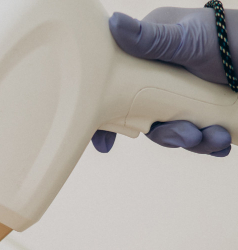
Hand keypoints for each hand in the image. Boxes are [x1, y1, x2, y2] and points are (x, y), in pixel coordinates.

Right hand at [92, 6, 234, 156]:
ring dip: (195, 140)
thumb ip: (151, 39)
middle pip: (146, 118)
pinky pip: (198, 136)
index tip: (105, 144)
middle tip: (188, 135)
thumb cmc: (231, 36)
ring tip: (217, 137)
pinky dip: (210, 144)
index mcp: (148, 57)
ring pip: (173, 130)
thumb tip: (114, 24)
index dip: (108, 118)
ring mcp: (183, 95)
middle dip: (168, 134)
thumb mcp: (188, 38)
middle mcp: (161, 78)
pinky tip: (223, 141)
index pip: (116, 88)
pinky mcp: (204, 110)